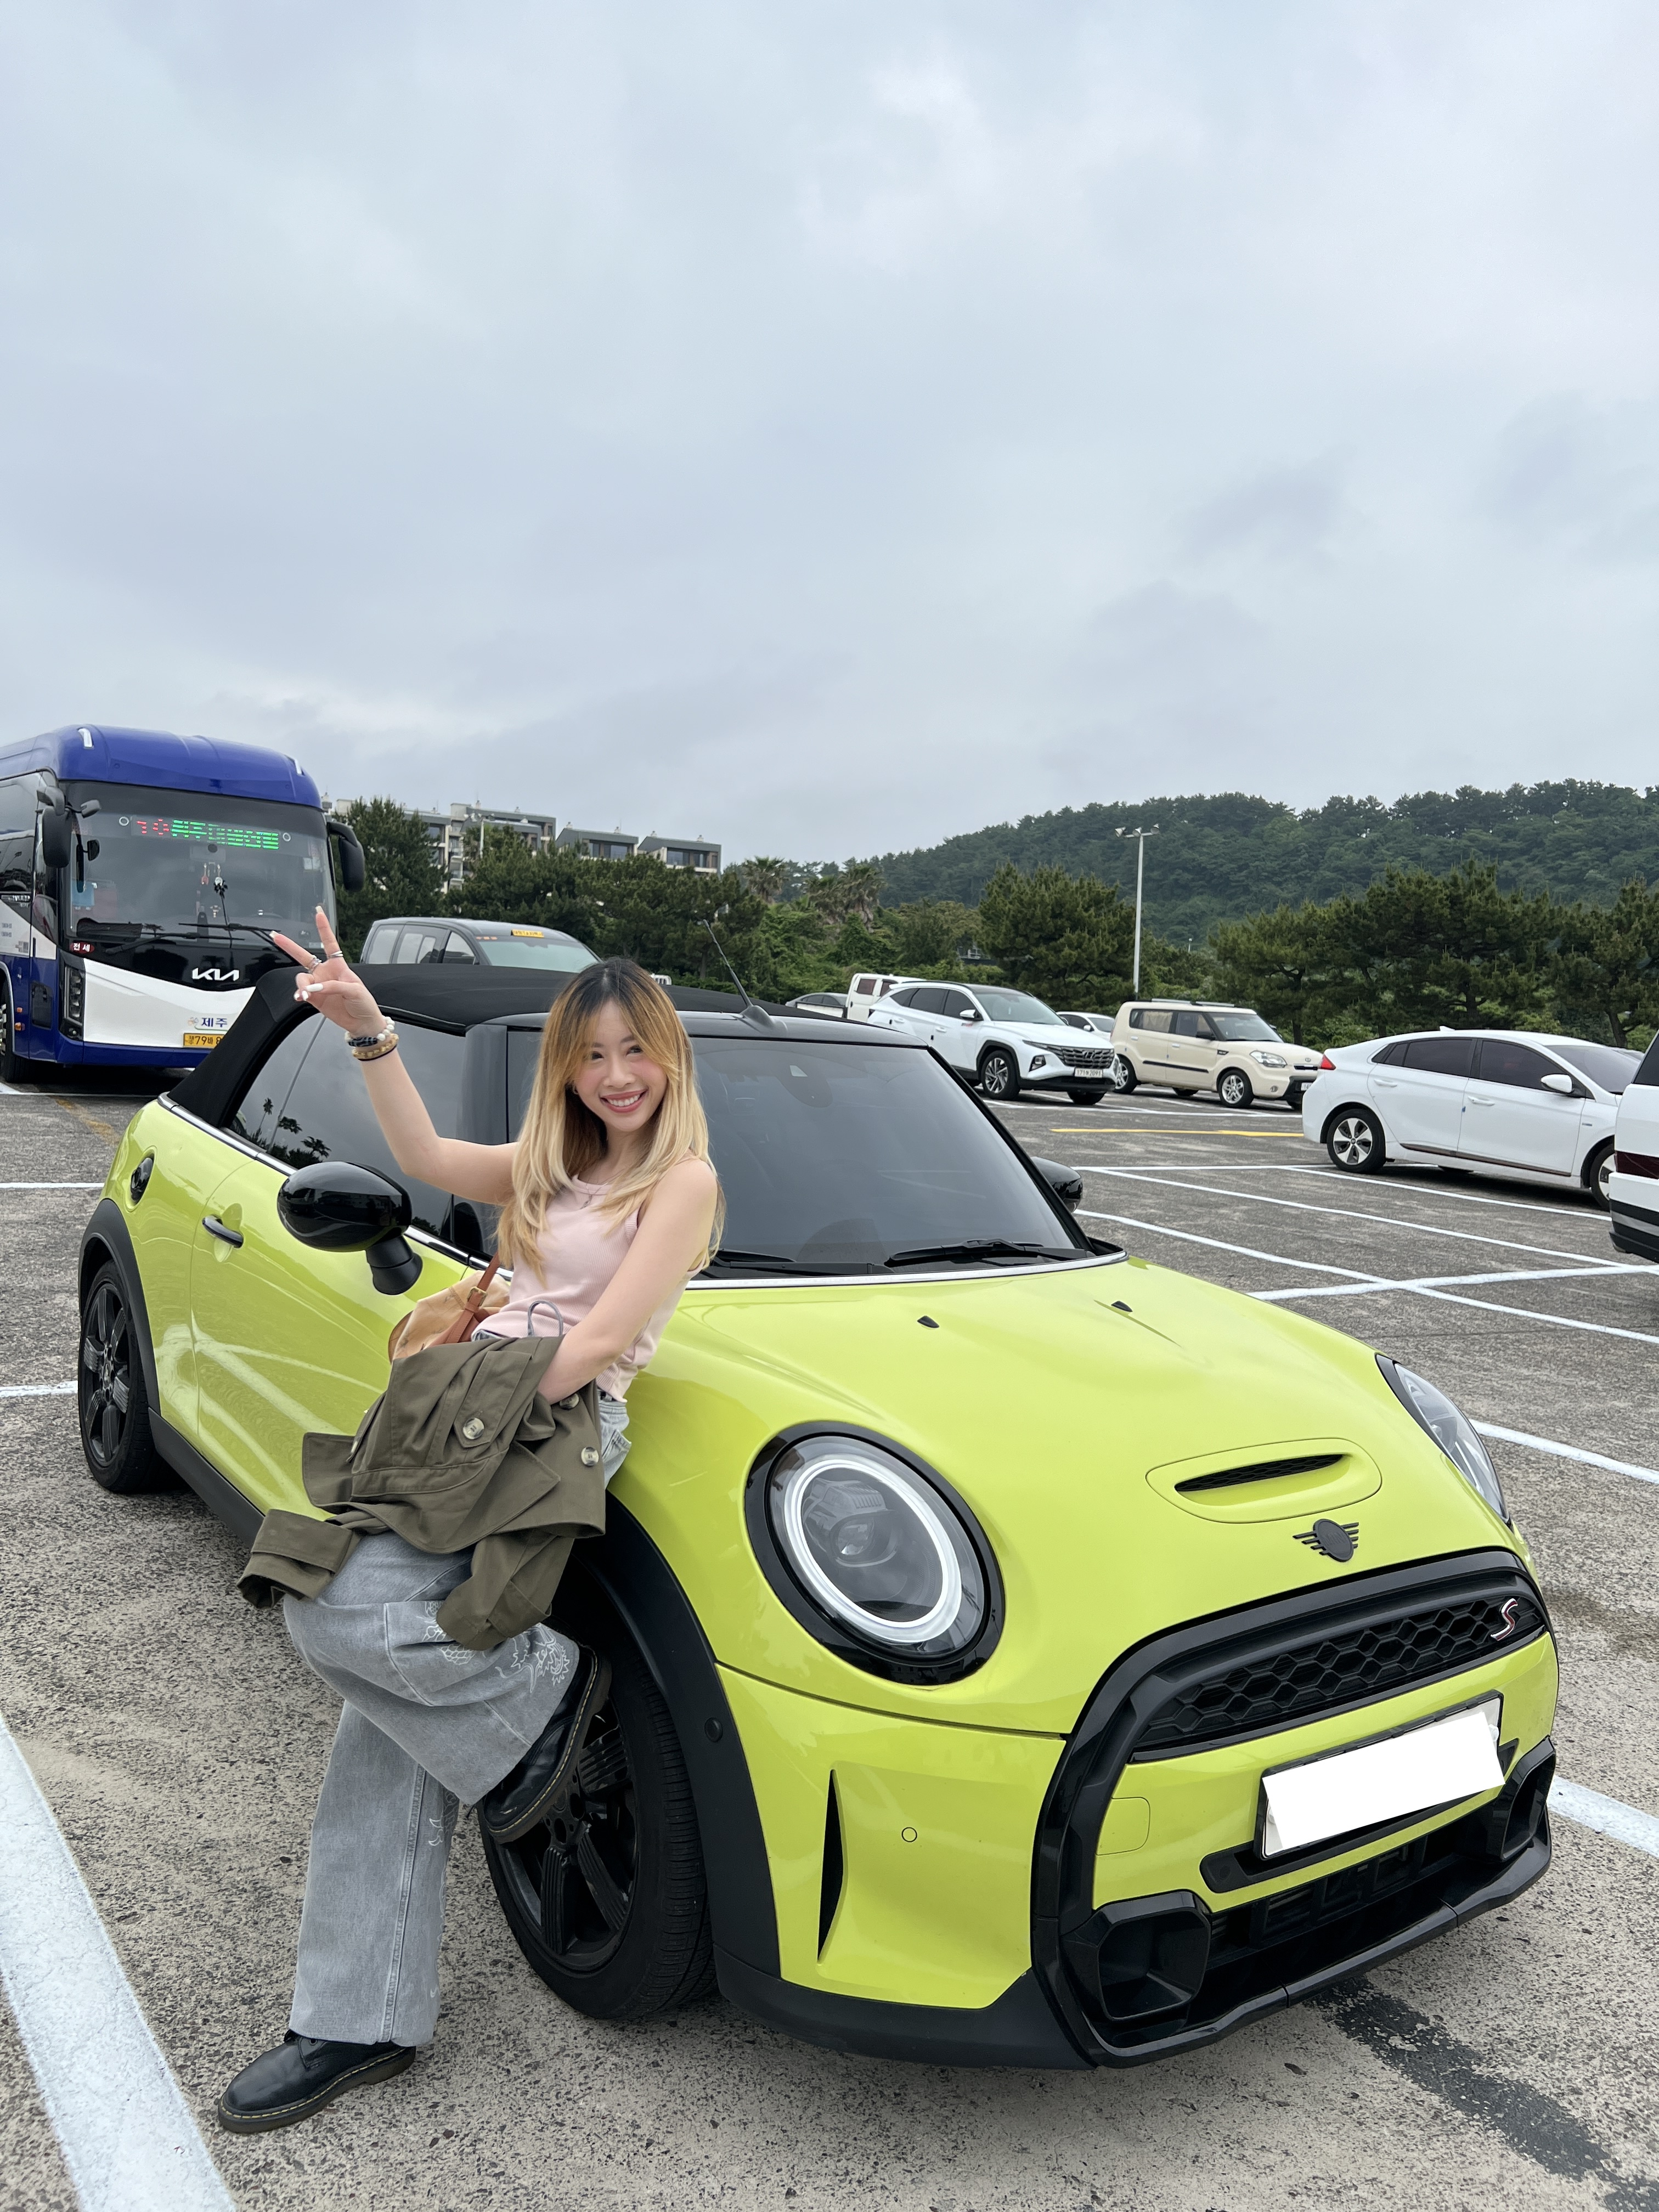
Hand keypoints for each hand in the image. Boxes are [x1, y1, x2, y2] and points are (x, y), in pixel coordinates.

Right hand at [271, 908, 384, 1035]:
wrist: (362, 1022)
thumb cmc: (363, 1003)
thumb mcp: (354, 990)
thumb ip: (333, 986)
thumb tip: (314, 988)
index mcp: (338, 966)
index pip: (329, 943)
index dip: (324, 928)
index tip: (318, 913)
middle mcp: (325, 973)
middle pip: (304, 956)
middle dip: (290, 946)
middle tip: (276, 936)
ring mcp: (318, 986)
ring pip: (301, 979)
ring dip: (301, 985)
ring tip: (305, 994)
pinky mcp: (314, 999)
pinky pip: (301, 993)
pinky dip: (300, 994)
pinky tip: (302, 997)